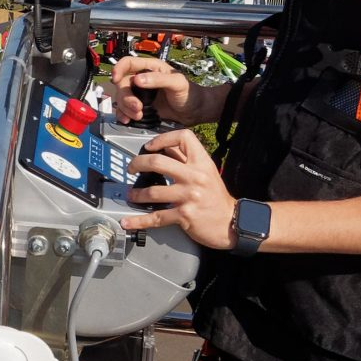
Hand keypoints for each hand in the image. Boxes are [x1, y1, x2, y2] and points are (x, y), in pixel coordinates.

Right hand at [107, 54, 192, 124]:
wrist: (195, 112)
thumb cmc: (189, 93)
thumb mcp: (177, 83)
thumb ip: (159, 79)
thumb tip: (138, 80)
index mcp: (150, 68)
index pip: (128, 63)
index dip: (119, 68)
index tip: (116, 79)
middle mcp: (142, 79)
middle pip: (122, 84)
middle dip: (126, 97)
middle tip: (137, 107)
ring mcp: (140, 94)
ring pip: (122, 98)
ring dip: (125, 108)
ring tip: (138, 116)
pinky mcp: (140, 107)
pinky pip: (124, 110)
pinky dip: (123, 115)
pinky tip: (127, 120)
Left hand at [122, 127, 237, 249]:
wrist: (231, 222)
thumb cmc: (216, 197)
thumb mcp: (206, 172)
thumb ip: (187, 160)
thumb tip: (163, 148)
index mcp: (202, 163)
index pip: (183, 138)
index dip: (162, 138)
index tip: (149, 146)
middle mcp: (195, 177)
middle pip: (157, 162)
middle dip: (137, 164)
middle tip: (131, 168)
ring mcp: (189, 196)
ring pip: (152, 191)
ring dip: (136, 194)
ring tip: (132, 195)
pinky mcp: (184, 215)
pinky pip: (156, 217)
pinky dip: (139, 220)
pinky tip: (128, 221)